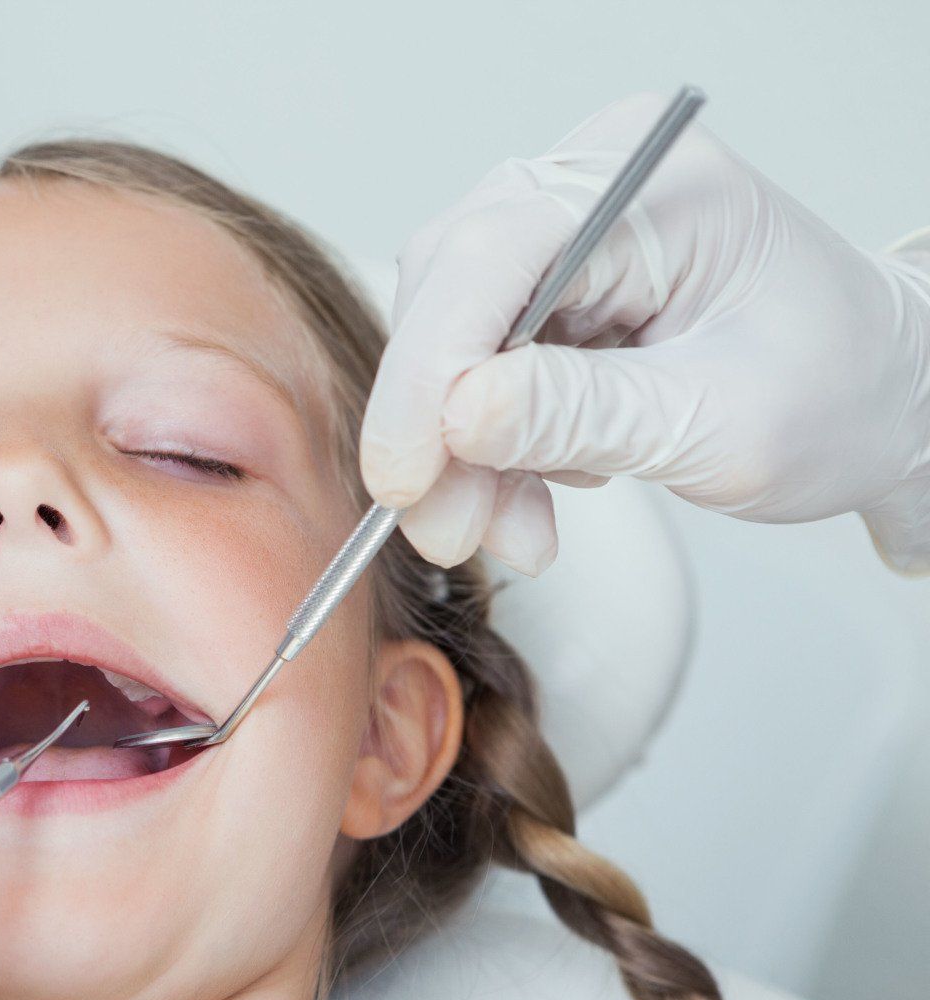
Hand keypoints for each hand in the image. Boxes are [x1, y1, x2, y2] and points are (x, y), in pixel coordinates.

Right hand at [360, 91, 929, 574]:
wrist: (879, 402)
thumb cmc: (837, 392)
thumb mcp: (718, 424)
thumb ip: (581, 416)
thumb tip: (456, 416)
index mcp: (654, 183)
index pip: (494, 253)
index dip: (430, 370)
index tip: (406, 476)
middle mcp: (593, 188)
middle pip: (451, 293)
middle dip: (436, 426)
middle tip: (449, 529)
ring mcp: (562, 236)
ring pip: (446, 341)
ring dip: (457, 453)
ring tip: (510, 531)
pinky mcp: (546, 293)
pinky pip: (470, 371)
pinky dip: (481, 451)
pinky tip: (525, 500)